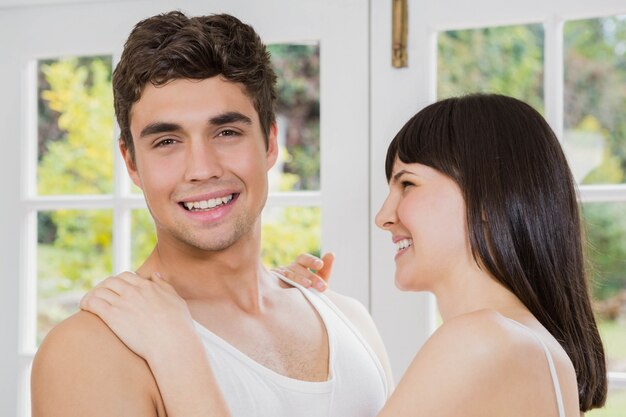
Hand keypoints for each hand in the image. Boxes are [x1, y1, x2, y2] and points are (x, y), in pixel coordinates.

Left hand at [80, 271, 196, 361]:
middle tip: (101, 298)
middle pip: (110, 281)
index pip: (126, 276)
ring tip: (90, 304)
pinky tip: (85, 309)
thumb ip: (164, 285)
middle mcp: (133, 291)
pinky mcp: (112, 316)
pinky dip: (86, 302)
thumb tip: (155, 275)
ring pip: (99, 290)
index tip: (115, 291)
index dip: (118, 283)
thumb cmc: (178, 325)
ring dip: (93, 295)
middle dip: (104, 287)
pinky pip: (92, 302)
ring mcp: (122, 302)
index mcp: (148, 286)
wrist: (171, 343)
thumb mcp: (176, 299)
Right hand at [273, 252, 333, 291]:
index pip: (304, 259)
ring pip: (288, 274)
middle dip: (310, 276)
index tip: (320, 265)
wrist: (290, 306)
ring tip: (308, 286)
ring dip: (298, 279)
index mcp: (299, 265)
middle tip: (322, 286)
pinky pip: (275, 280)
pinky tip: (287, 285)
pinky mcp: (271, 283)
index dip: (311, 261)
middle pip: (298, 268)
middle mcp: (289, 268)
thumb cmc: (306, 291)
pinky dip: (281, 281)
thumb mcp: (318, 281)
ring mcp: (279, 275)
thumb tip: (331, 254)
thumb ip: (325, 270)